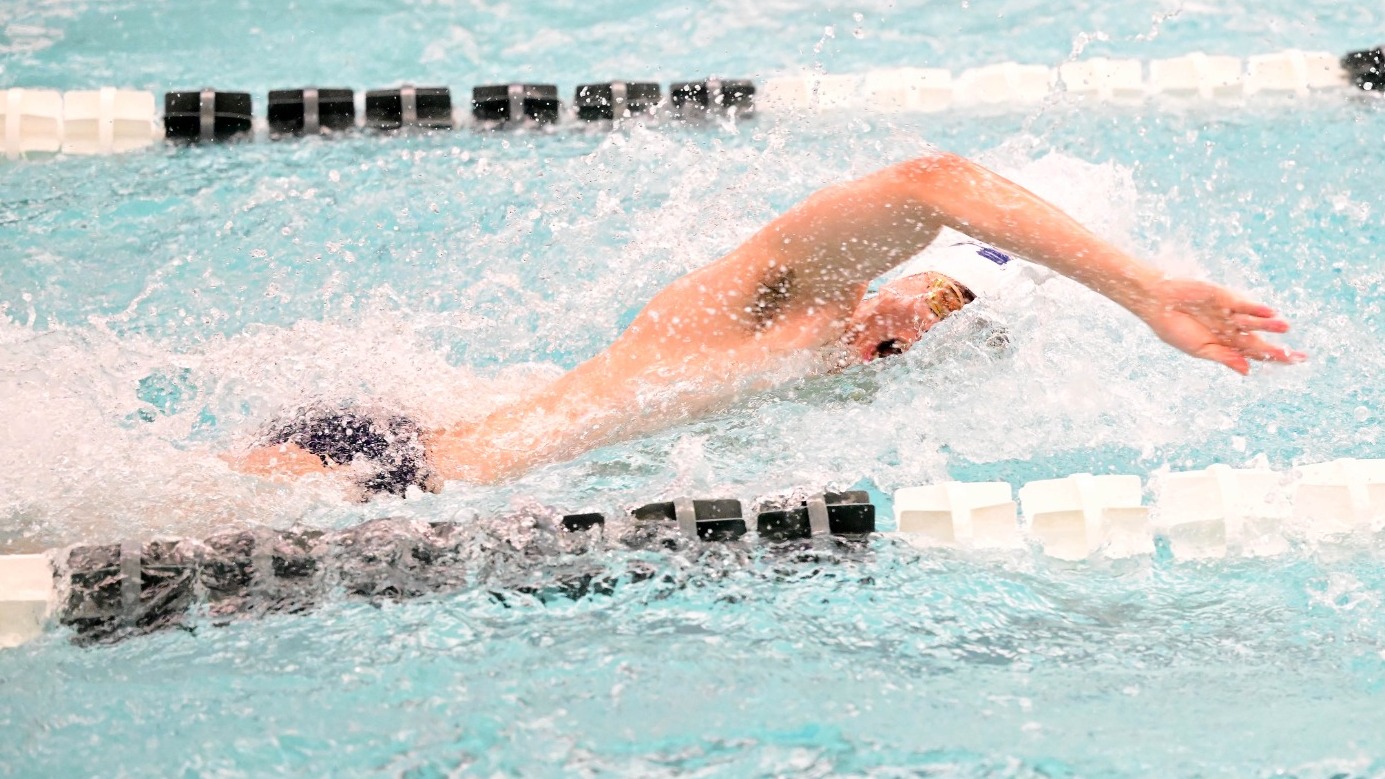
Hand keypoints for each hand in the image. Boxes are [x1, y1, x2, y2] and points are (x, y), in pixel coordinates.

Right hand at [1138, 278, 1305, 374]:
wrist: (1157, 304)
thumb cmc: (1173, 329)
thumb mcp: (1198, 350)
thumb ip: (1223, 357)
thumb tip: (1248, 370)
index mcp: (1224, 345)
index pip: (1254, 354)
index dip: (1273, 359)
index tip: (1294, 364)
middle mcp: (1230, 329)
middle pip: (1259, 341)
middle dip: (1278, 349)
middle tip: (1300, 357)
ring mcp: (1229, 314)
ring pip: (1254, 323)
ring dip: (1269, 326)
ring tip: (1285, 327)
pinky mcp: (1224, 298)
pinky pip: (1244, 304)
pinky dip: (1256, 309)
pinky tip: (1270, 312)